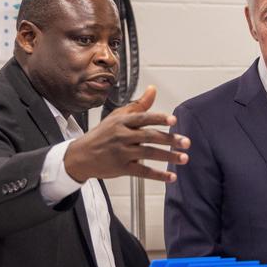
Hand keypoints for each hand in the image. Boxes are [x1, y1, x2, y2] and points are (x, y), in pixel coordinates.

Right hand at [64, 85, 189, 182]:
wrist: (81, 156)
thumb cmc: (102, 134)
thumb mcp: (117, 116)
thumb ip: (138, 105)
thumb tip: (153, 90)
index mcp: (122, 122)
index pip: (143, 118)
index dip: (158, 119)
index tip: (173, 121)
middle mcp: (122, 136)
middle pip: (149, 136)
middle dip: (170, 139)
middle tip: (186, 142)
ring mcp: (121, 153)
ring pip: (148, 154)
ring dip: (168, 156)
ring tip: (184, 158)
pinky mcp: (121, 168)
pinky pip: (143, 171)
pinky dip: (158, 175)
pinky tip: (171, 176)